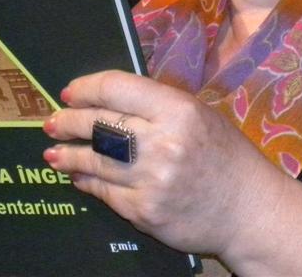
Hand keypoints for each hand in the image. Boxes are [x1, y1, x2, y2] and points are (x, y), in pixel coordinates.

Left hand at [41, 69, 281, 256]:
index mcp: (177, 109)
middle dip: (69, 121)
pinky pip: (105, 192)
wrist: (248, 210)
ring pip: (94, 160)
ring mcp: (152, 180)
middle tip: (53, 121)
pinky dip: (88, 182)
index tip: (70, 93)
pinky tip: (79, 176)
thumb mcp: (197, 114)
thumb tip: (105, 96)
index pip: (115, 88)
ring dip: (68, 155)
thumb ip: (155, 103)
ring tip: (53, 152)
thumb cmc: (223, 155)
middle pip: (99, 124)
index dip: (85, 88)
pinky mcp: (146, 212)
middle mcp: (163, 143)